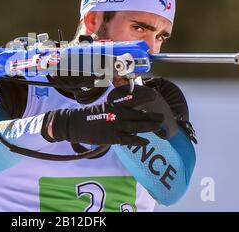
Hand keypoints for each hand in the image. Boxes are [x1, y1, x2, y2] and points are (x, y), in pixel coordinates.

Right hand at [42, 85, 164, 145]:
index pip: (133, 99)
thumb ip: (116, 109)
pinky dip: (139, 141)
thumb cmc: (88, 115)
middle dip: (152, 116)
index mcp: (114, 104)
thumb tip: (128, 110)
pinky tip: (146, 142)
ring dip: (150, 127)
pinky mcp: (113, 137)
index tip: (155, 96)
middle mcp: (118, 114)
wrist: (75, 124)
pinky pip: (130, 140)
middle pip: (139, 114)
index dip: (145, 97)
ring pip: (138, 127)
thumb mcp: (103, 107)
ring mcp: (116, 126)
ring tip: (159, 128)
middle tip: (162, 117)